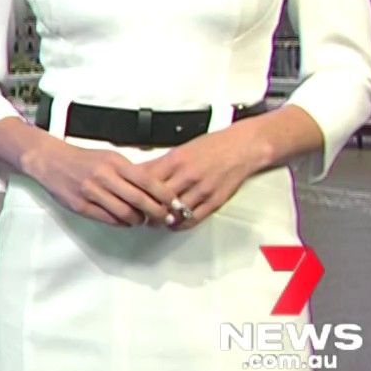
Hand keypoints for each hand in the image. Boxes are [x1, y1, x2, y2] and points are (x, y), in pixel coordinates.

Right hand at [25, 141, 181, 227]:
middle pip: (139, 200)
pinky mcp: (81, 205)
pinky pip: (108, 219)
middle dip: (157, 212)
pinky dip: (121, 222)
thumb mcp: (110, 157)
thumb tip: (155, 190)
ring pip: (125, 213)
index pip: (148, 181)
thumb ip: (130, 172)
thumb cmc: (83, 160)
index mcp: (114, 162)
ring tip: (142, 220)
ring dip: (138, 220)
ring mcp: (91, 192)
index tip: (175, 203)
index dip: (165, 195)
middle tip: (165, 218)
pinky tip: (124, 220)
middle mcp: (104, 176)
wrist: (51, 161)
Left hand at [139, 124, 265, 230]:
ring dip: (161, 219)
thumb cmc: (211, 146)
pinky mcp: (215, 201)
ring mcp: (202, 190)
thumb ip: (159, 164)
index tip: (128, 197)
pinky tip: (173, 223)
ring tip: (153, 220)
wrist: (242, 147)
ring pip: (174, 212)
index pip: (145, 180)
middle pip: (157, 199)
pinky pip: (193, 219)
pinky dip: (179, 224)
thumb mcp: (180, 149)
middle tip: (137, 213)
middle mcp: (187, 175)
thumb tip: (137, 174)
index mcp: (175, 160)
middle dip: (144, 209)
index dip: (134, 191)